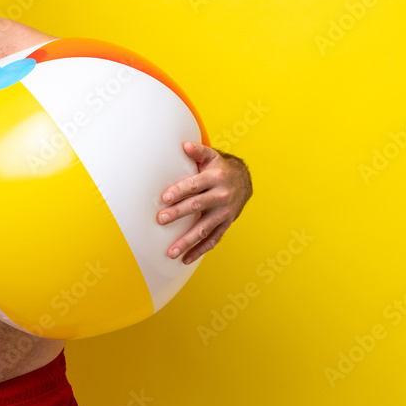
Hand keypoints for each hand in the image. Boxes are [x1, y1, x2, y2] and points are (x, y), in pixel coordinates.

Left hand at [156, 142, 252, 264]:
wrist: (244, 181)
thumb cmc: (220, 168)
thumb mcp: (212, 157)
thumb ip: (198, 152)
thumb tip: (184, 145)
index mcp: (215, 178)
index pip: (194, 185)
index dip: (179, 191)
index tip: (164, 198)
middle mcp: (221, 196)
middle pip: (197, 206)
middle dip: (178, 214)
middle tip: (160, 220)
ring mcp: (224, 213)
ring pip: (204, 228)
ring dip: (187, 241)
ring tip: (171, 251)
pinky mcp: (225, 224)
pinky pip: (213, 240)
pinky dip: (200, 251)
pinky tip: (185, 259)